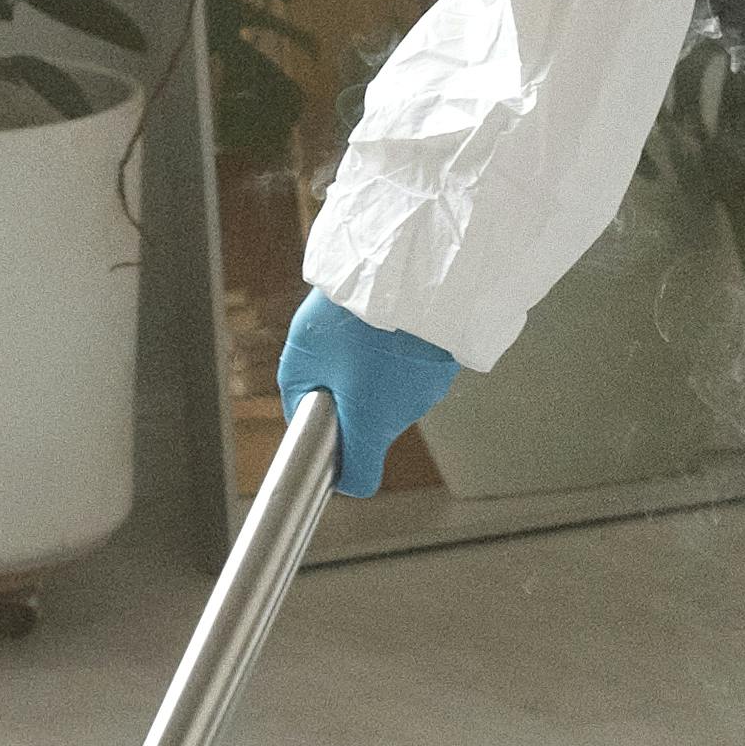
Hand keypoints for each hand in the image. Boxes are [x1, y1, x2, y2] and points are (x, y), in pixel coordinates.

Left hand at [275, 293, 459, 495]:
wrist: (412, 266)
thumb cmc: (352, 314)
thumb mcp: (302, 355)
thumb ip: (297, 396)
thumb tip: (302, 415)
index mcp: (370, 423)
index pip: (360, 479)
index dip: (340, 471)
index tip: (328, 449)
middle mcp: (404, 414)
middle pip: (372, 428)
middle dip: (354, 404)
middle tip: (338, 362)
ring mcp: (431, 389)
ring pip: (393, 396)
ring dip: (377, 376)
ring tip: (365, 334)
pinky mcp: (447, 363)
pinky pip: (414, 372)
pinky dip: (401, 358)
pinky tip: (390, 327)